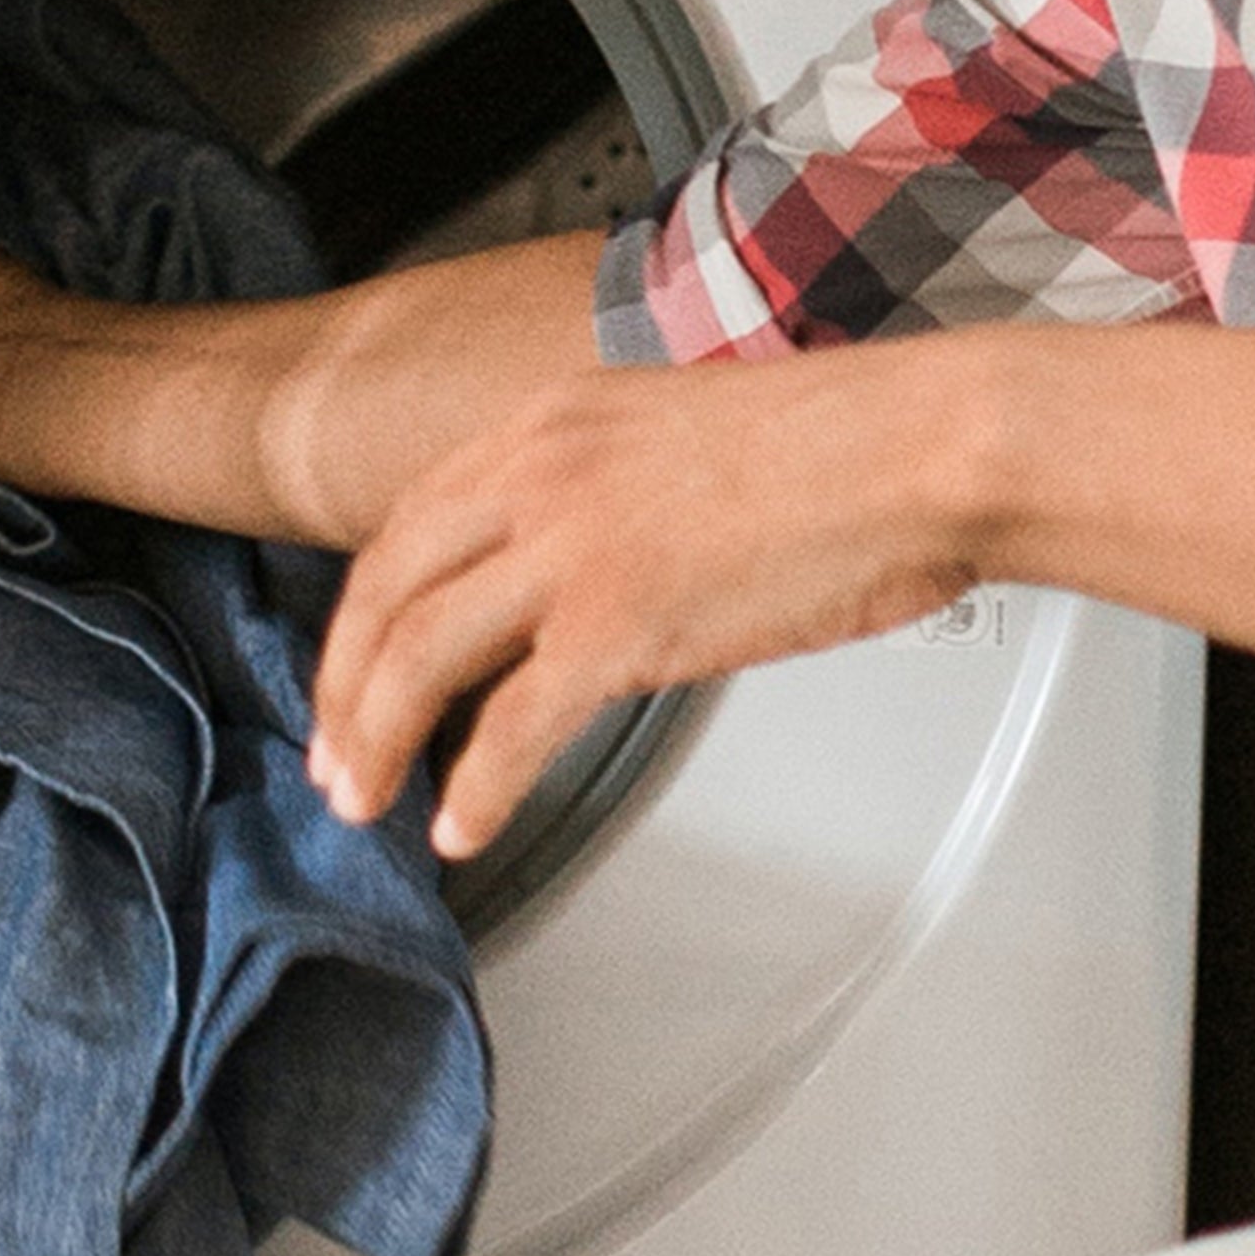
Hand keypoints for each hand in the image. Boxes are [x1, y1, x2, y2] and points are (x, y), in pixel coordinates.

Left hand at [309, 355, 982, 855]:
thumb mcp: (671, 442)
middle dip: (340, 695)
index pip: (404, 529)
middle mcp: (541, 473)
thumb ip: (594, 502)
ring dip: (376, 744)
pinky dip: (473, 791)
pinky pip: (510, 727)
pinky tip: (460, 831)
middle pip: (385, 596)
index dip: (358, 623)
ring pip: (420, 659)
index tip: (347, 682)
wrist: (923, 446)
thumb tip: (561, 595)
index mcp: (549, 424)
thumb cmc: (834, 452)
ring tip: (364, 806)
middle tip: (331, 765)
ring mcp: (574, 547)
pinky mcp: (620, 621)